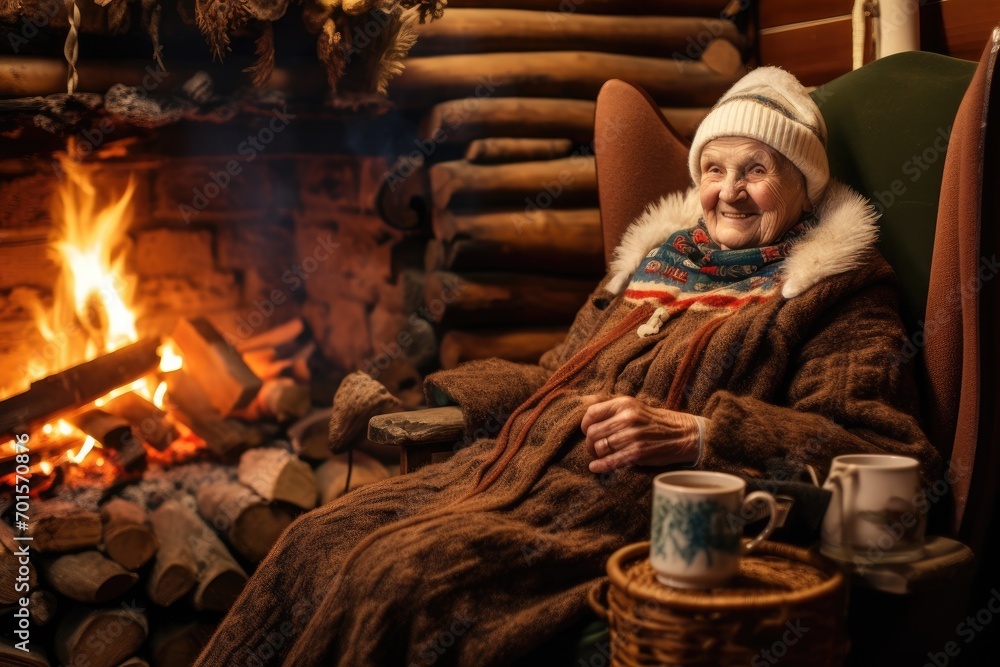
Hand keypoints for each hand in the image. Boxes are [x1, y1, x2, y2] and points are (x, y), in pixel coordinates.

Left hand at [580, 396, 703, 473]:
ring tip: (600, 456)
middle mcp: (627, 418)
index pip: (591, 413)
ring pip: (599, 447)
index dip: (585, 425)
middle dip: (589, 443)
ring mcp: (632, 435)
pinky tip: (595, 468)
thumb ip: (613, 410)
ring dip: (596, 454)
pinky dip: (600, 466)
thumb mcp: (634, 407)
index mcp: (624, 404)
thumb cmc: (655, 422)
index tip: (587, 432)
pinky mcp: (637, 453)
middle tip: (593, 448)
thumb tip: (586, 415)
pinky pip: (611, 461)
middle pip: (592, 432)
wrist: (683, 434)